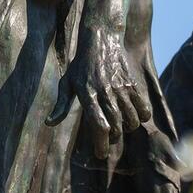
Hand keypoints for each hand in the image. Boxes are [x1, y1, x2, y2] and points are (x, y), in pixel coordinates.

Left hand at [47, 26, 151, 157]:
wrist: (100, 39)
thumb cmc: (80, 64)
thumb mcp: (67, 83)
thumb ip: (60, 105)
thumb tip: (49, 124)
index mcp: (88, 94)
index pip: (99, 125)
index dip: (101, 144)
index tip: (100, 154)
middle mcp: (105, 91)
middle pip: (116, 126)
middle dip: (113, 139)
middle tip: (108, 138)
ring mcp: (121, 87)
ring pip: (131, 119)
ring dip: (127, 128)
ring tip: (121, 126)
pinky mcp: (132, 83)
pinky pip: (143, 108)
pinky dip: (141, 117)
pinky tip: (134, 117)